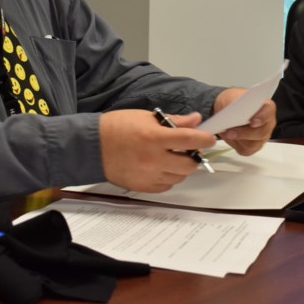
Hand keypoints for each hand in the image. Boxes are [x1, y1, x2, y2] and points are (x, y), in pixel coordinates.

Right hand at [99, 109, 215, 191]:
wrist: (92, 146)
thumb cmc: (117, 127)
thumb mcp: (147, 117)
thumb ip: (175, 120)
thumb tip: (196, 120)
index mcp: (154, 137)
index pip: (190, 140)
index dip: (205, 139)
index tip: (210, 138)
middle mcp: (153, 159)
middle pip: (189, 164)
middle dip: (194, 156)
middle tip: (190, 149)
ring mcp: (148, 175)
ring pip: (179, 177)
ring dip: (181, 167)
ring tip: (173, 157)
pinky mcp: (142, 186)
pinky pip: (166, 186)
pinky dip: (169, 177)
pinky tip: (162, 167)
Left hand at [211, 87, 275, 155]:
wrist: (227, 109)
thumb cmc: (232, 101)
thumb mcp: (231, 97)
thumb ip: (234, 104)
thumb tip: (233, 115)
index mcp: (266, 107)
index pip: (269, 111)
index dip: (262, 117)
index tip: (252, 122)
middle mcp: (268, 123)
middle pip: (261, 132)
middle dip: (244, 133)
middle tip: (230, 131)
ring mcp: (262, 136)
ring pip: (253, 144)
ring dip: (237, 139)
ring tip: (226, 133)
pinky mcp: (254, 146)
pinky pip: (246, 150)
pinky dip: (235, 144)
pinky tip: (229, 137)